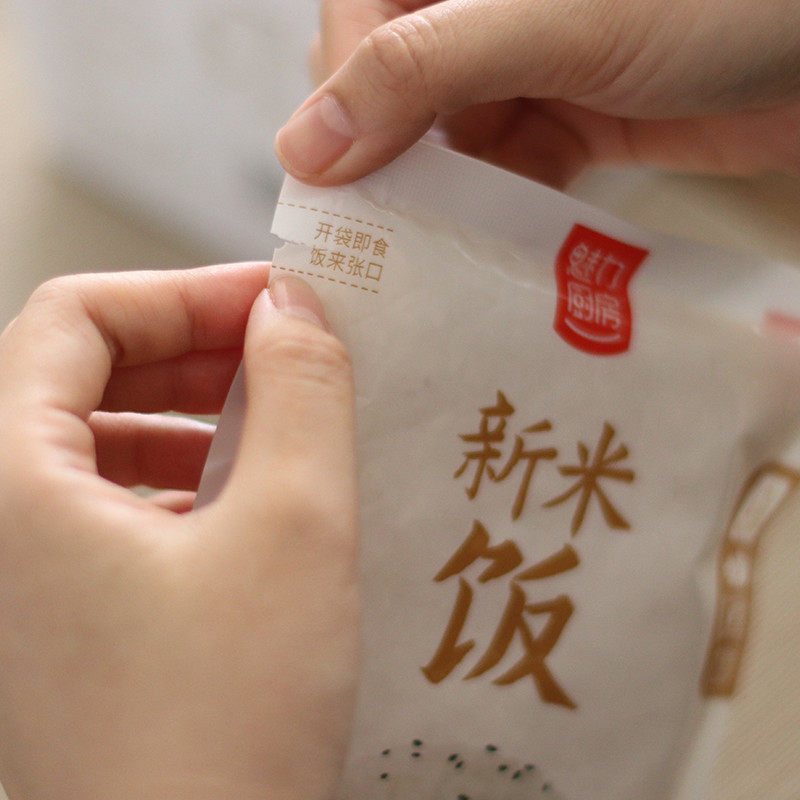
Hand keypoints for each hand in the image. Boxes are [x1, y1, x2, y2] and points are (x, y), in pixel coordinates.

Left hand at [0, 265, 358, 799]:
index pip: (75, 317)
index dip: (182, 292)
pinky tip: (254, 506)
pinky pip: (116, 510)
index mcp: (9, 481)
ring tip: (279, 424)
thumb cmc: (224, 730)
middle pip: (81, 376)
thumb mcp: (294, 529)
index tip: (276, 303)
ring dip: (193, 415)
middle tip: (289, 354)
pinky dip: (187, 481)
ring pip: (100, 445)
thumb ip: (303, 391)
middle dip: (193, 351)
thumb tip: (296, 305)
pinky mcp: (67, 624)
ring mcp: (25, 581)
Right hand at [276, 0, 799, 187]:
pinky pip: (502, 164)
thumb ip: (427, 69)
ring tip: (420, 247)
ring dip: (434, 190)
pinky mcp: (568, 113)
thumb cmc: (727, 2)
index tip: (328, 175)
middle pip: (394, 78)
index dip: (338, 92)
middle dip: (381, 149)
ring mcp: (531, 58)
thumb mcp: (561, 20)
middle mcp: (491, 2)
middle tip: (373, 222)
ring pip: (445, 131)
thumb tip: (309, 139)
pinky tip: (485, 239)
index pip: (362, 12)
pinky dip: (491, 205)